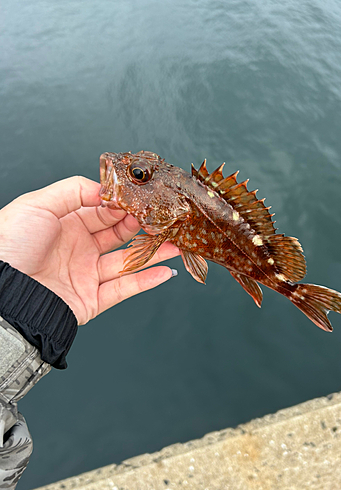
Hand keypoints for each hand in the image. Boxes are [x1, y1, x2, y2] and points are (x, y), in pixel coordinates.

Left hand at [0, 176, 179, 324]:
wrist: (4, 291)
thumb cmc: (11, 245)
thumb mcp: (37, 204)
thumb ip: (73, 190)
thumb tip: (106, 190)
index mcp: (66, 225)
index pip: (103, 212)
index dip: (122, 207)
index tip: (141, 202)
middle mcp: (79, 248)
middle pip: (119, 235)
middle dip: (142, 227)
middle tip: (162, 220)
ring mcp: (87, 275)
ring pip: (128, 262)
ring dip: (154, 253)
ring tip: (176, 244)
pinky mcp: (92, 300)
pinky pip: (125, 289)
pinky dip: (147, 281)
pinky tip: (165, 271)